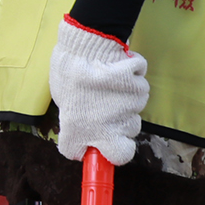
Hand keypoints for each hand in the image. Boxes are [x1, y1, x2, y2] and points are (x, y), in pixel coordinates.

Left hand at [49, 17, 147, 165]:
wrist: (85, 44)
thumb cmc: (69, 70)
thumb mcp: (64, 101)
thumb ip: (76, 121)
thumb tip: (85, 129)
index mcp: (81, 131)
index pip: (99, 161)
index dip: (101, 153)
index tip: (98, 147)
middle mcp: (105, 127)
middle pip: (126, 143)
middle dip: (121, 133)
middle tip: (109, 115)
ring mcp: (125, 110)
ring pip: (134, 116)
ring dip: (124, 104)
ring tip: (108, 85)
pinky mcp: (139, 91)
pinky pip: (139, 92)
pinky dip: (132, 83)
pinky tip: (118, 72)